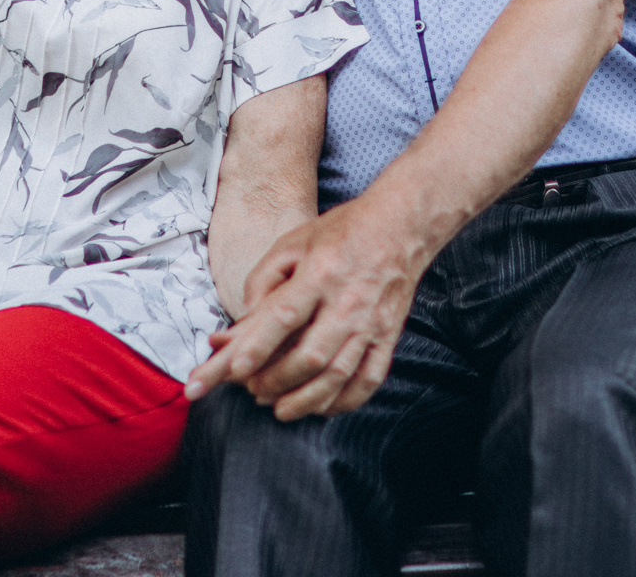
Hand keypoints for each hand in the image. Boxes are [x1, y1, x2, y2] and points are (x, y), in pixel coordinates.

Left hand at [183, 199, 427, 421]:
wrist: (400, 225)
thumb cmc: (339, 233)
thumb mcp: (292, 243)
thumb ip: (262, 281)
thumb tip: (241, 325)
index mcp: (319, 272)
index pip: (283, 316)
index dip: (258, 346)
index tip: (234, 370)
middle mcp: (347, 301)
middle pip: (310, 355)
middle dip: (276, 380)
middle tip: (253, 390)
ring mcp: (371, 323)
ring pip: (338, 375)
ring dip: (305, 400)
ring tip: (280, 409)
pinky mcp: (388, 336)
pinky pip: (368, 379)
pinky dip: (344, 401)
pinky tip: (322, 407)